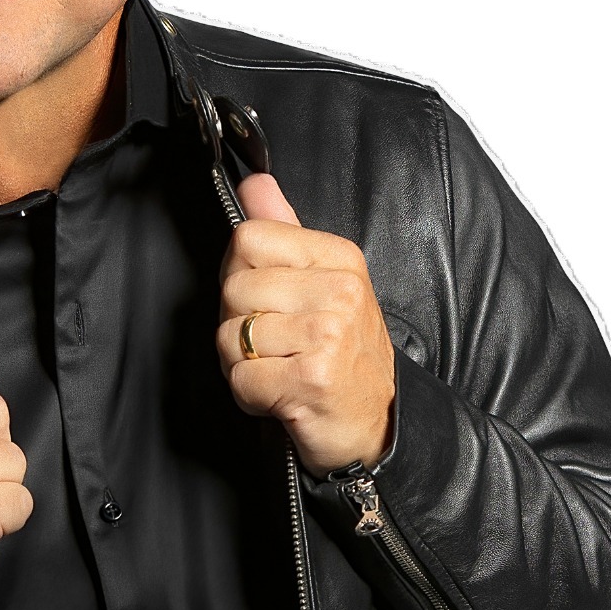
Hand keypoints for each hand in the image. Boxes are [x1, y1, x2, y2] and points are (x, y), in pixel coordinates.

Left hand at [216, 174, 394, 476]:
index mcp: (338, 258)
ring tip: (279, 370)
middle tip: (273, 347)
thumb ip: (284, 229)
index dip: (239, 275)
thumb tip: (254, 183)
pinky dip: (250, 396)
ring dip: (242, 365)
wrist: (378, 426)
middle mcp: (339, 290)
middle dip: (237, 325)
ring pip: (232, 336)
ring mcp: (328, 334)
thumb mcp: (321, 283)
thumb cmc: (342, 358)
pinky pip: (242, 378)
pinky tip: (280, 396)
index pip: (247, 238)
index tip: (264, 302)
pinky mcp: (313, 379)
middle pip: (233, 288)